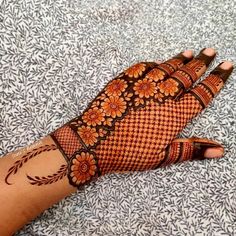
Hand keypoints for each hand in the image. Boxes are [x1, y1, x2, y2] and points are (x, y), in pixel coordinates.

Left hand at [50, 48, 232, 186]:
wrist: (94, 143)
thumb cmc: (128, 152)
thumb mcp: (162, 156)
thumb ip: (191, 150)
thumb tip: (219, 149)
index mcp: (174, 115)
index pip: (203, 93)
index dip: (217, 79)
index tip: (227, 67)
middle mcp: (162, 96)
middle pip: (187, 75)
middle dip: (202, 63)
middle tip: (211, 52)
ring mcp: (142, 86)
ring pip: (167, 68)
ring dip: (180, 60)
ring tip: (191, 53)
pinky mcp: (124, 81)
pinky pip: (143, 66)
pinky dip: (154, 64)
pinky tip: (159, 63)